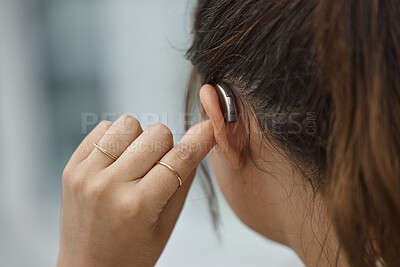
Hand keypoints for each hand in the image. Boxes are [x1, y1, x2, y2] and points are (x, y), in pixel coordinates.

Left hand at [57, 115, 214, 266]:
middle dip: (166, 147)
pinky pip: (103, 129)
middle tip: (158, 168)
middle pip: (156, 134)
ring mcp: (86, 175)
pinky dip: (116, 140)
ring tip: (134, 164)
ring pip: (128, 124)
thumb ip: (184, 178)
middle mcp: (109, 186)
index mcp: (138, 206)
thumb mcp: (167, 223)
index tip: (209, 130)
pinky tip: (117, 162)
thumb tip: (200, 138)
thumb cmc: (132, 252)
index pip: (179, 158)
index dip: (200, 141)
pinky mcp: (71, 167)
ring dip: (139, 140)